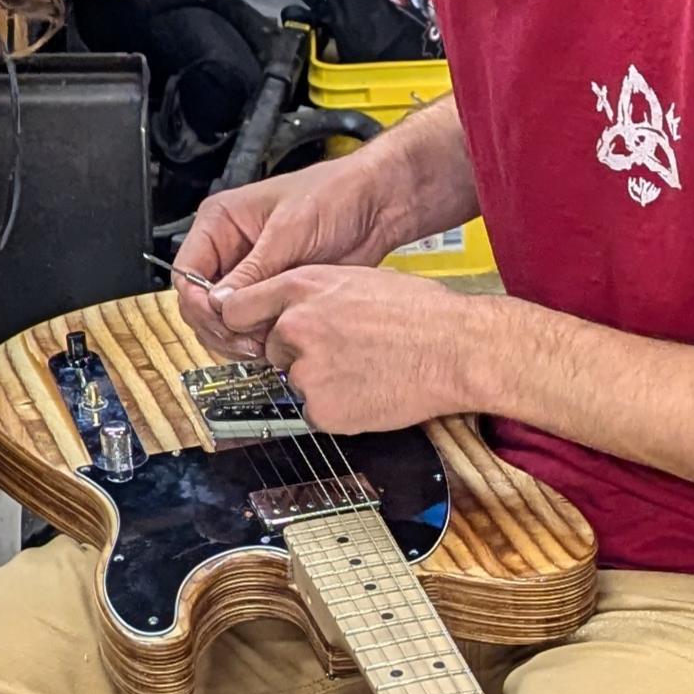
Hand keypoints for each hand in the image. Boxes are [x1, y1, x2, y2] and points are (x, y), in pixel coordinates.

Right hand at [173, 155, 406, 357]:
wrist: (377, 205)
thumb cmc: (335, 194)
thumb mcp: (289, 231)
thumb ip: (254, 270)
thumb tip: (221, 303)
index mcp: (220, 223)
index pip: (186, 273)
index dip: (197, 303)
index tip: (221, 319)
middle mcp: (230, 251)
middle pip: (200, 304)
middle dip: (220, 326)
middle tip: (246, 339)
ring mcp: (252, 275)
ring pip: (224, 321)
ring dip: (239, 337)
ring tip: (265, 342)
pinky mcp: (274, 293)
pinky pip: (254, 325)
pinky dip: (261, 338)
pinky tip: (278, 340)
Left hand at [205, 264, 492, 433]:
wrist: (455, 350)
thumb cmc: (421, 314)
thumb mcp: (358, 280)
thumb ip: (314, 295)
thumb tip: (289, 310)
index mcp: (302, 287)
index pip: (238, 307)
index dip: (246, 323)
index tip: (249, 332)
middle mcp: (294, 326)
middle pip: (272, 350)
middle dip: (299, 355)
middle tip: (346, 353)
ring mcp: (304, 369)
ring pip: (295, 382)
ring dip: (321, 383)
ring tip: (366, 371)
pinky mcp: (319, 408)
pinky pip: (315, 412)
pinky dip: (337, 409)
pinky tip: (369, 392)